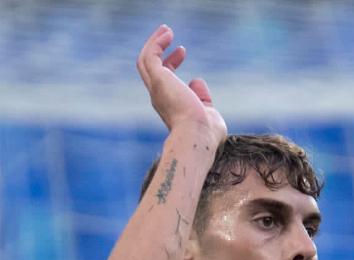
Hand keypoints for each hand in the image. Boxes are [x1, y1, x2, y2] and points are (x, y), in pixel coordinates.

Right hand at [136, 25, 226, 143]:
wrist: (198, 135)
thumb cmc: (206, 132)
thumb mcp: (208, 112)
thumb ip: (203, 97)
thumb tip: (197, 80)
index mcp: (168, 104)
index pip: (165, 79)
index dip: (172, 63)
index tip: (182, 51)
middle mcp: (158, 96)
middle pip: (150, 67)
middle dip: (157, 49)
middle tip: (168, 35)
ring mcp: (157, 88)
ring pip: (145, 60)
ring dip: (154, 42)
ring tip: (166, 29)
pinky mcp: (159, 79)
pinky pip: (151, 55)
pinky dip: (157, 42)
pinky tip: (167, 34)